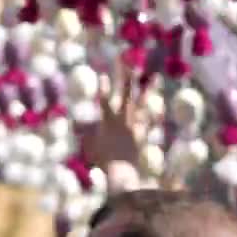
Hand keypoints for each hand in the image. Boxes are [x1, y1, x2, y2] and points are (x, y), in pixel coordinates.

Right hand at [82, 66, 149, 189]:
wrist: (122, 172)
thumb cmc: (103, 160)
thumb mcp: (90, 144)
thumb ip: (84, 132)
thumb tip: (74, 123)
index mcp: (108, 120)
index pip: (104, 99)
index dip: (103, 87)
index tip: (103, 74)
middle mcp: (123, 119)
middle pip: (125, 94)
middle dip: (126, 78)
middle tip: (128, 64)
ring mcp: (135, 125)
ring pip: (144, 103)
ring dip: (150, 89)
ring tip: (156, 77)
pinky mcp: (144, 134)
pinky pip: (152, 121)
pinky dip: (156, 114)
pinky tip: (162, 106)